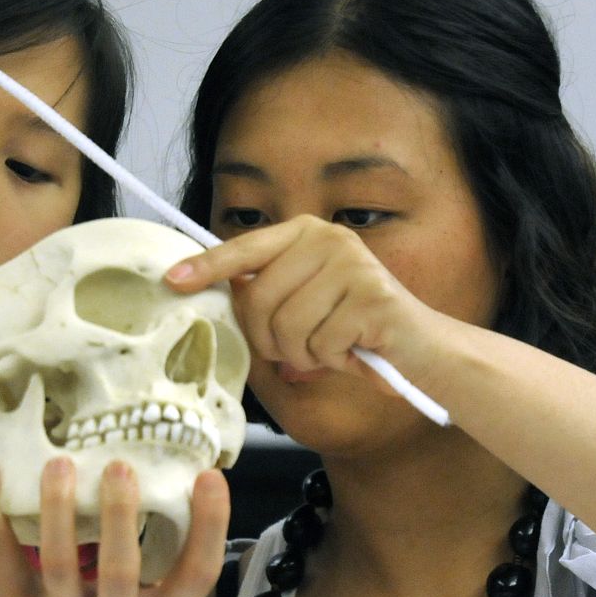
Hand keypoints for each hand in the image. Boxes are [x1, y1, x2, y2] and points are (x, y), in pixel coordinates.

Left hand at [0, 457, 228, 596]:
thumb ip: (167, 569)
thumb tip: (173, 479)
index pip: (197, 576)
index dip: (210, 526)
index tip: (210, 477)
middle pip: (119, 571)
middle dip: (119, 517)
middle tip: (120, 466)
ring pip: (58, 563)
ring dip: (58, 510)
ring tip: (59, 465)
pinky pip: (4, 557)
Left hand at [165, 215, 450, 391]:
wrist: (423, 349)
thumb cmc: (355, 332)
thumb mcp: (304, 308)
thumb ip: (266, 299)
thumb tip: (220, 300)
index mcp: (305, 234)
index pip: (245, 248)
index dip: (207, 267)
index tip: (172, 280)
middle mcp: (327, 239)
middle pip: (258, 301)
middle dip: (270, 341)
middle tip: (300, 351)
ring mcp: (351, 264)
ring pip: (286, 328)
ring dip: (304, 355)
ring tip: (333, 349)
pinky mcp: (371, 297)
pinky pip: (321, 344)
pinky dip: (333, 361)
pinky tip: (356, 352)